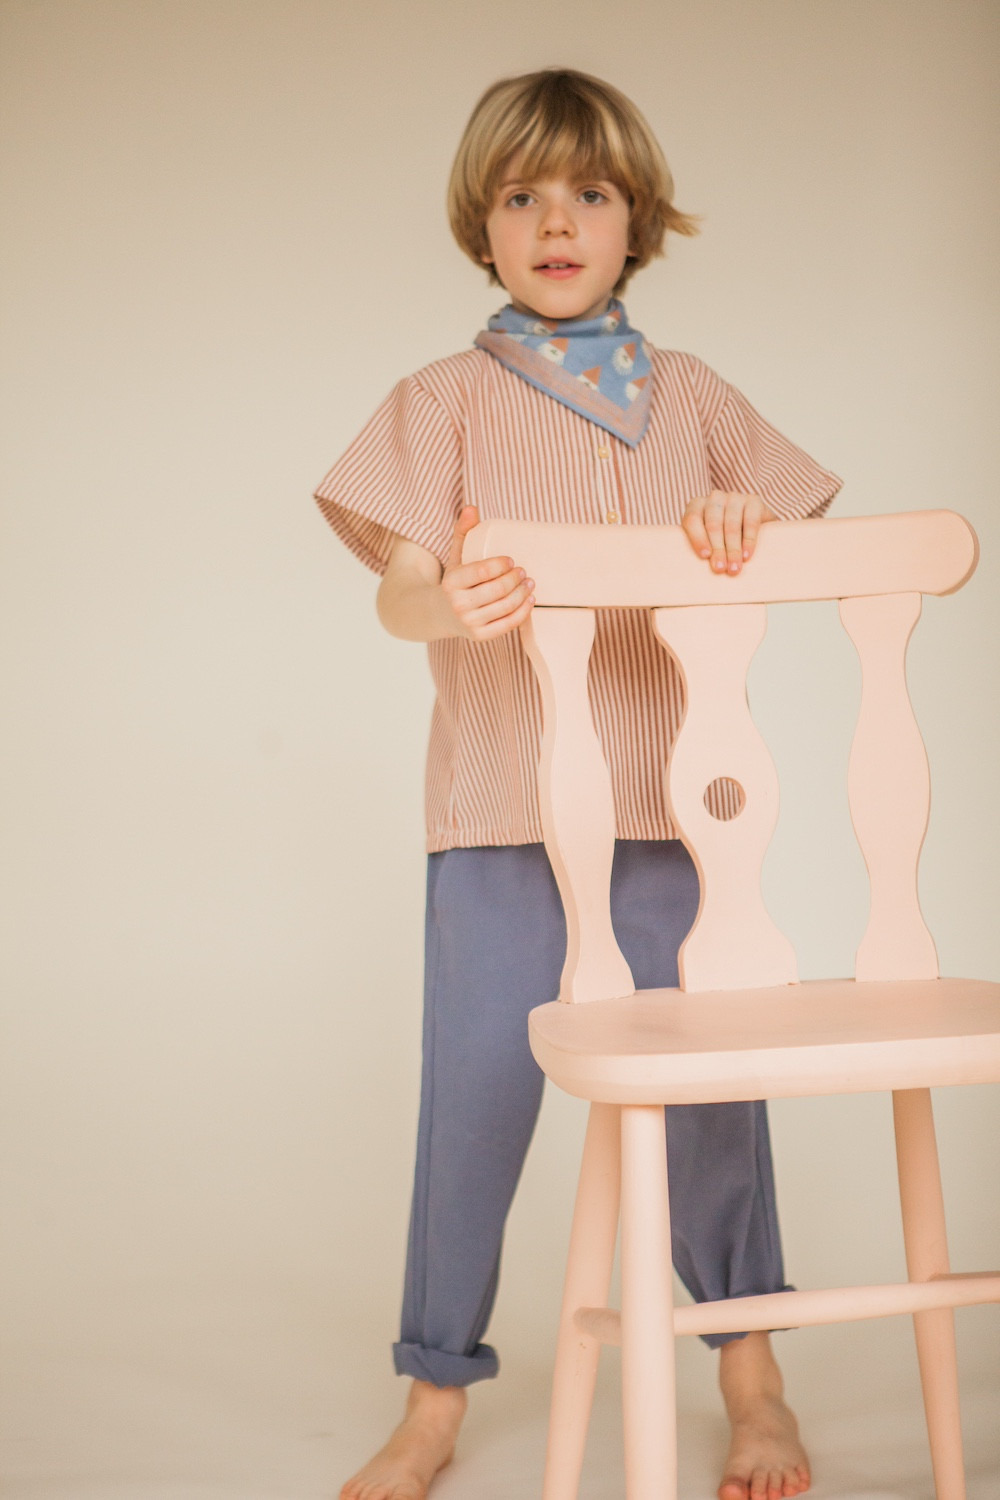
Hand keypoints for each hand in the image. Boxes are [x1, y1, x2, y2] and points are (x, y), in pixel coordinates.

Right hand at [442, 506, 534, 640]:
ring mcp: (470, 622)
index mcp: (451, 583)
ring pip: (505, 607)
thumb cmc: (454, 581)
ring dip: (523, 593)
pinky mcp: (480, 636)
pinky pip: (508, 624)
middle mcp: (459, 605)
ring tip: (530, 583)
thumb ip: (463, 531)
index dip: (500, 565)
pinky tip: (530, 600)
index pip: (482, 572)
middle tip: (523, 571)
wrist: (438, 613)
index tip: (510, 560)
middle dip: (515, 579)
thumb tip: (472, 507)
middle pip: (497, 590)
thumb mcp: (455, 556)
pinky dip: (523, 612)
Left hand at [682, 491, 775, 574]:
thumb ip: (701, 549)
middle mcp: (715, 498)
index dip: (698, 538)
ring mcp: (735, 497)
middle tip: (719, 568)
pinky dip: (749, 540)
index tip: (705, 556)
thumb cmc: (723, 541)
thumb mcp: (708, 542)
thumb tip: (695, 571)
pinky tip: (747, 555)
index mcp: (697, 505)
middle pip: (713, 524)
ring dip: (733, 549)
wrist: (756, 530)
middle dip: (717, 549)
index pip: (692, 519)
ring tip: (734, 568)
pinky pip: (751, 521)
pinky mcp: (754, 500)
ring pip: (731, 524)